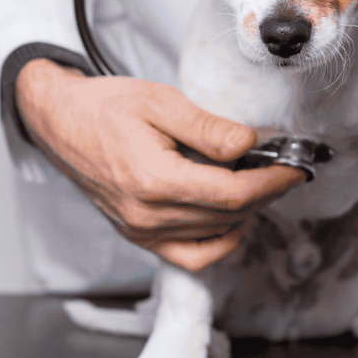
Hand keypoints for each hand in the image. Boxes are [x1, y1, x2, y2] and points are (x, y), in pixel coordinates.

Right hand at [15, 60, 303, 270]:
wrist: (61, 123)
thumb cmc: (106, 108)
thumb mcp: (160, 102)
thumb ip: (207, 128)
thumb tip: (249, 145)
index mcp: (154, 181)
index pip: (233, 194)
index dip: (272, 182)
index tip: (296, 168)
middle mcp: (147, 217)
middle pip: (229, 216)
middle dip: (266, 193)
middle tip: (285, 168)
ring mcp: (142, 232)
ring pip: (214, 237)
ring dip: (246, 214)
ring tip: (259, 183)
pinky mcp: (139, 236)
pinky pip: (190, 255)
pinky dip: (218, 240)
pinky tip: (231, 215)